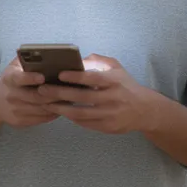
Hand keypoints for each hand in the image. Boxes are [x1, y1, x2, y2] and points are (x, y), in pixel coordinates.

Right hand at [0, 57, 65, 127]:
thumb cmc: (11, 81)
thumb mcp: (14, 67)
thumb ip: (26, 59)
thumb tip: (45, 53)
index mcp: (10, 79)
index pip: (20, 79)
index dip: (31, 78)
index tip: (43, 77)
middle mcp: (11, 96)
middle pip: (35, 97)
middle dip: (53, 94)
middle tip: (68, 89)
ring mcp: (15, 110)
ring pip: (41, 109)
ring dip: (57, 104)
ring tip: (70, 97)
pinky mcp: (20, 121)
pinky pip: (41, 119)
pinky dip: (53, 113)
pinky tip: (62, 107)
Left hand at [38, 55, 169, 134]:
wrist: (144, 110)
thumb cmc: (125, 86)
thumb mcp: (117, 68)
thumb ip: (99, 61)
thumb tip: (79, 59)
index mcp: (114, 81)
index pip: (93, 78)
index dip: (76, 77)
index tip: (59, 74)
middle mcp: (113, 98)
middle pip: (82, 97)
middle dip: (60, 93)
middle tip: (42, 90)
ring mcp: (110, 115)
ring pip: (80, 113)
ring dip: (61, 108)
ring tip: (46, 103)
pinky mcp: (107, 127)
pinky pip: (85, 123)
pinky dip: (71, 118)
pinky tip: (60, 112)